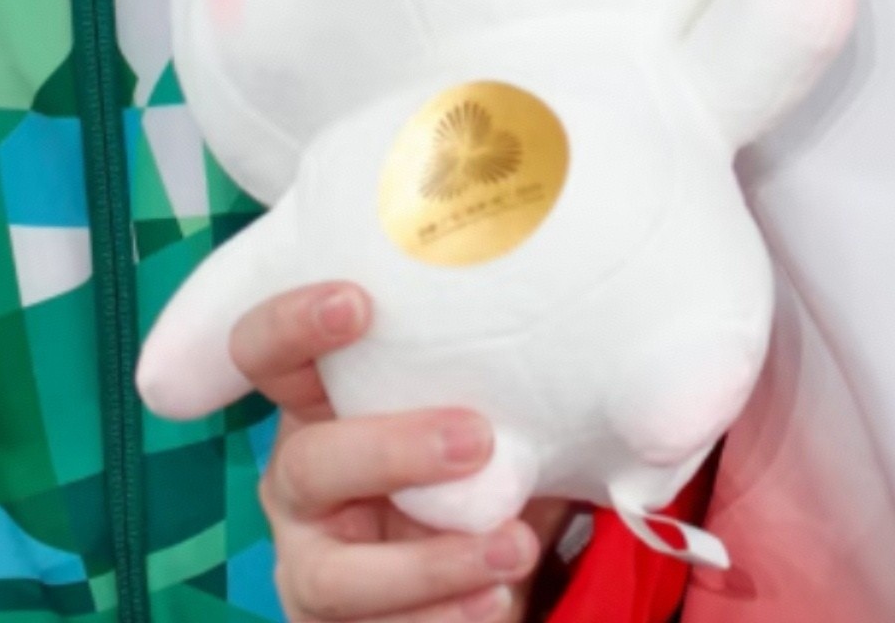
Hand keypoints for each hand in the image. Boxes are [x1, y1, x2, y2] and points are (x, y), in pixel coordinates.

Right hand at [239, 283, 566, 620]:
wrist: (499, 557)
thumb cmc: (495, 456)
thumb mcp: (502, 406)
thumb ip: (520, 373)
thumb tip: (624, 333)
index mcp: (326, 405)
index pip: (270, 355)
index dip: (291, 326)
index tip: (357, 303)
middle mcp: (302, 480)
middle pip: (304, 465)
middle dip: (389, 452)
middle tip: (477, 441)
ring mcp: (312, 559)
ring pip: (333, 573)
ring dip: (426, 564)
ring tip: (513, 549)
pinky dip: (441, 616)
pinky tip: (494, 600)